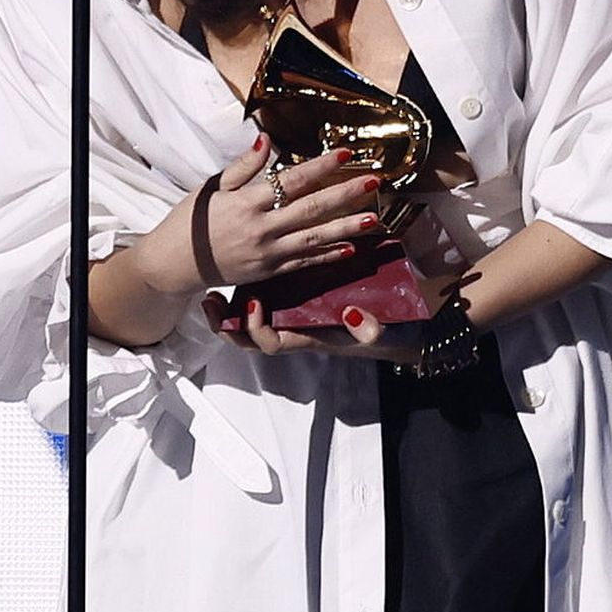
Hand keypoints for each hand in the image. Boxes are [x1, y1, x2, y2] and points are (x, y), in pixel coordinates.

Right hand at [203, 132, 385, 286]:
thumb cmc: (191, 221)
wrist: (174, 264)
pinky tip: (350, 247)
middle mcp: (260, 228)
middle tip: (374, 182)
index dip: (321, 166)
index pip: (292, 180)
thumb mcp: (213, 187)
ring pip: (313, 238)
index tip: (346, 154)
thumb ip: (244, 166)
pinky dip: (327, 255)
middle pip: (311, 209)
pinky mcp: (268, 273)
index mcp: (246, 202)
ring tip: (373, 218)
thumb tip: (266, 138)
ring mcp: (267, 254)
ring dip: (346, 228)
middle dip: (345, 194)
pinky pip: (303, 263)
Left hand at [203, 289, 426, 362]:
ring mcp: (295, 315)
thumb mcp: (380, 331)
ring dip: (231, 309)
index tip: (253, 306)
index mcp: (308, 337)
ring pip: (253, 319)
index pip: (272, 342)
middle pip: (250, 336)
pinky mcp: (298, 296)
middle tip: (210, 304)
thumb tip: (354, 318)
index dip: (257, 329)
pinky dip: (248, 289)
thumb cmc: (387, 330)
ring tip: (212, 294)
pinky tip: (238, 269)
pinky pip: (266, 299)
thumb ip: (368, 329)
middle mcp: (296, 328)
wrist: (400, 326)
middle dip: (227, 324)